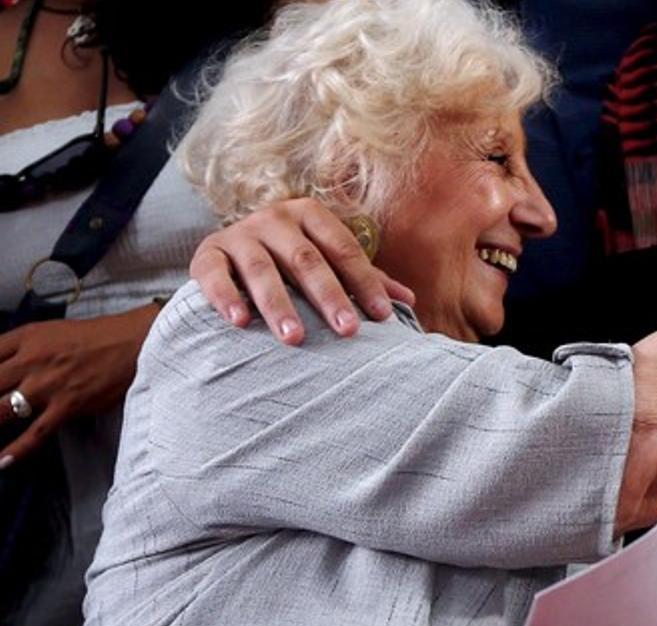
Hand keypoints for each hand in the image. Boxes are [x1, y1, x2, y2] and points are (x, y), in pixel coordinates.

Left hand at [0, 304, 158, 465]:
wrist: (135, 342)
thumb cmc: (95, 338)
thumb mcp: (48, 332)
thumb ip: (18, 349)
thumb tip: (0, 372)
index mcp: (25, 338)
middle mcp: (31, 360)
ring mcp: (48, 385)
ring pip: (0, 411)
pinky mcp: (69, 405)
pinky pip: (36, 433)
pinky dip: (16, 450)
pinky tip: (1, 462)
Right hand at [189, 197, 415, 344]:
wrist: (232, 250)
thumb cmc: (291, 259)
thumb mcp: (327, 261)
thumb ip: (364, 278)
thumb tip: (408, 300)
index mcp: (310, 215)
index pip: (343, 249)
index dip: (364, 282)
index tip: (383, 316)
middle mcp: (274, 219)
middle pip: (306, 260)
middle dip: (329, 296)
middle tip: (347, 331)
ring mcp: (239, 234)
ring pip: (261, 269)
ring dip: (278, 304)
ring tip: (294, 338)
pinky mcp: (207, 253)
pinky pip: (213, 274)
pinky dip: (226, 296)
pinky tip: (239, 322)